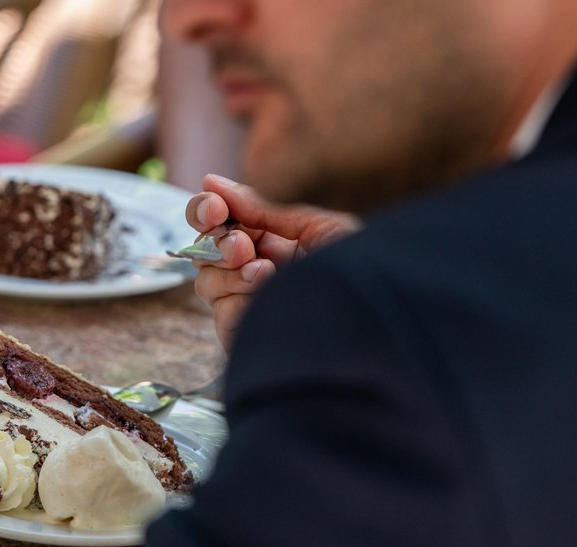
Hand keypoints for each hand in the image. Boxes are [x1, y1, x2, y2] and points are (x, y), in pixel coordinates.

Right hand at [186, 174, 359, 349]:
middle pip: (202, 249)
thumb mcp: (315, 226)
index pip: (219, 220)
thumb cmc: (358, 268)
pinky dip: (240, 302)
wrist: (374, 316)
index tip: (215, 208)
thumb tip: (212, 181)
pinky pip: (222, 313)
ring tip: (266, 273)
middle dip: (216, 242)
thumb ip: (263, 207)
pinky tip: (265, 297)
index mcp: (270, 240)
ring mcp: (248, 304)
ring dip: (231, 273)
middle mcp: (253, 270)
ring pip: (206, 282)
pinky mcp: (246, 335)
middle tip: (242, 246)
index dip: (207, 210)